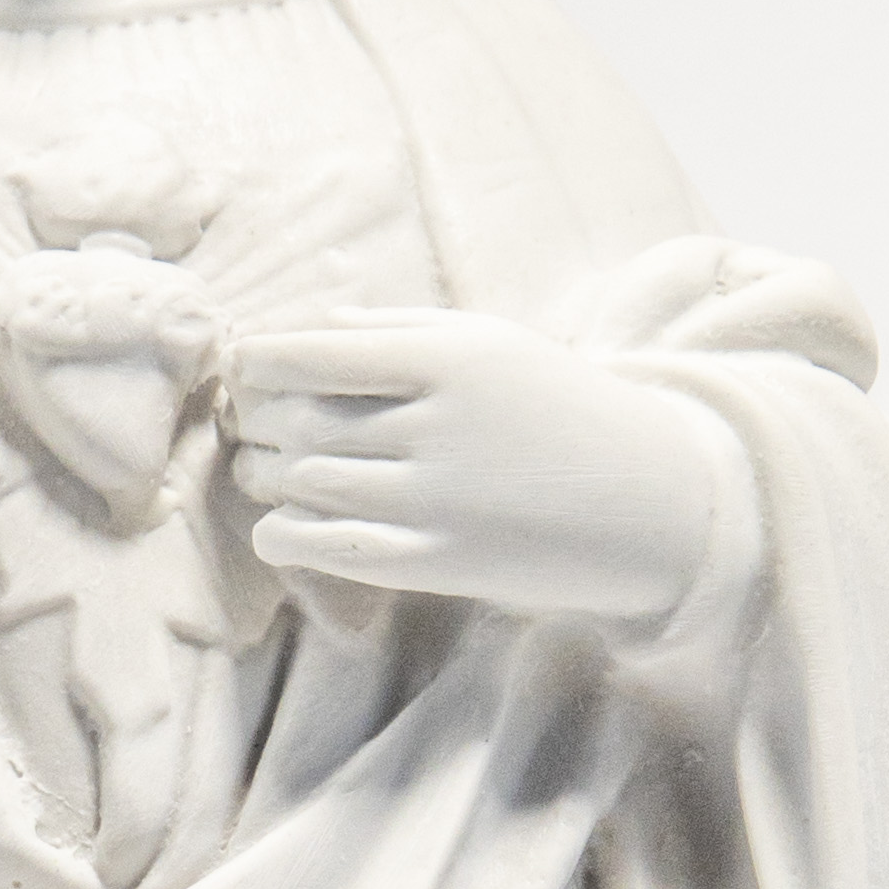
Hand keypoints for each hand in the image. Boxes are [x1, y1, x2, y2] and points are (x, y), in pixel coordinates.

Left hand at [222, 311, 746, 641]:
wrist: (645, 499)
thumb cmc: (554, 409)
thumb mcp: (489, 343)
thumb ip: (396, 327)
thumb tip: (303, 327)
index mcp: (446, 356)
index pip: (309, 352)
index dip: (255, 363)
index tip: (244, 369)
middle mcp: (438, 423)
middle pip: (298, 419)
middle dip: (258, 421)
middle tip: (253, 423)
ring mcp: (438, 497)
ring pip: (302, 480)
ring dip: (266, 474)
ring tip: (268, 468)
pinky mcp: (437, 561)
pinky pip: (325, 546)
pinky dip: (284, 533)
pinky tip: (283, 523)